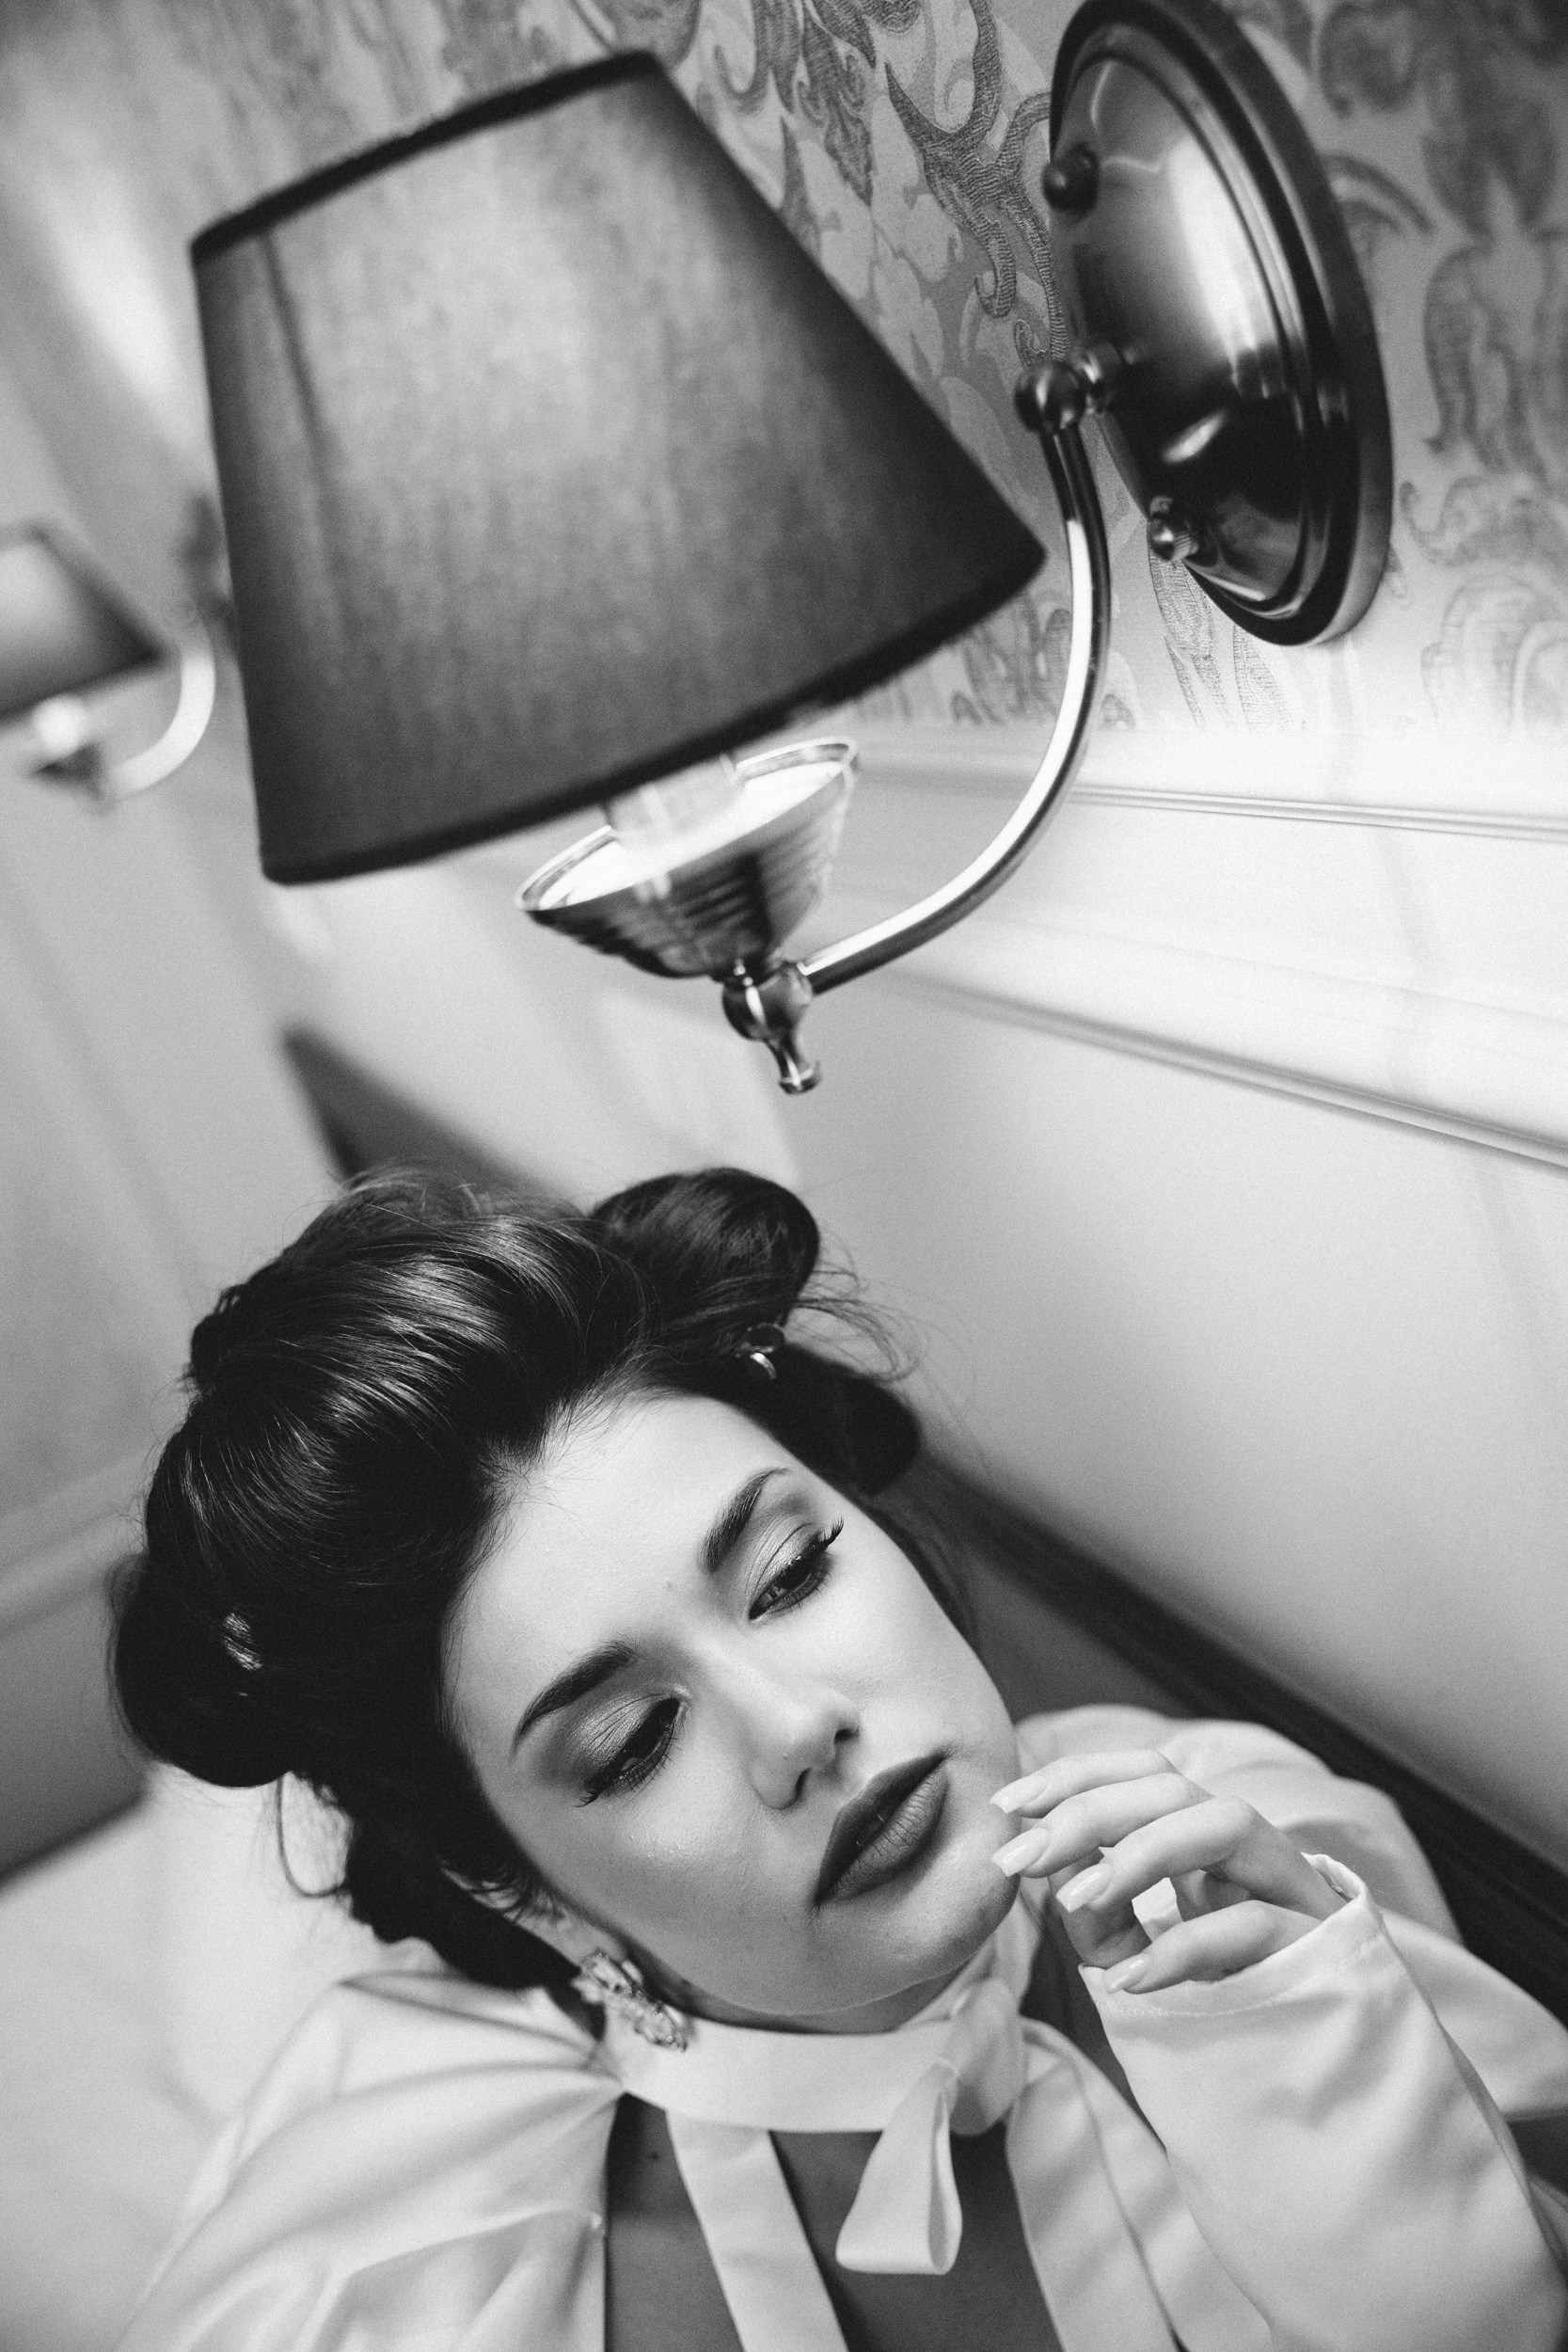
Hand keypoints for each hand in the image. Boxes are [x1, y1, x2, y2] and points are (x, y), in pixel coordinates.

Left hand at [991, 1748, 1344, 1992]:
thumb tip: (1053, 1864)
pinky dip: (1186, 1946)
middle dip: (1089, 1810)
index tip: (1008, 1804)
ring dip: (1142, 1852)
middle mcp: (1249, 1845)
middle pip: (1173, 1787)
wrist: (1314, 2070)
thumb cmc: (1218, 1997)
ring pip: (1226, 1824)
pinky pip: (1253, 1923)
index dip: (1075, 1776)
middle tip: (1020, 1855)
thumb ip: (1095, 1911)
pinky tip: (1131, 1980)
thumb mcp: (1136, 1952)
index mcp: (1205, 1836)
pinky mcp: (1314, 1944)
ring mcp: (1288, 1887)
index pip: (1143, 1773)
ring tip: (1074, 1899)